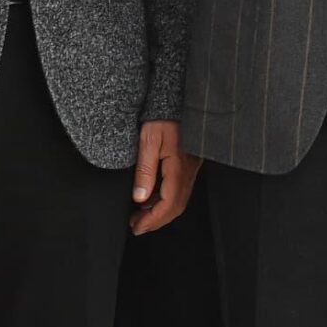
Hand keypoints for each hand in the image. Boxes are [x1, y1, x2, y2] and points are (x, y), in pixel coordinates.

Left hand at [129, 120, 200, 234]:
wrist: (175, 99)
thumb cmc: (162, 116)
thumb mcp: (148, 141)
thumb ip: (145, 171)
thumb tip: (140, 198)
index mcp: (179, 167)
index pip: (169, 204)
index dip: (153, 220)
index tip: (137, 228)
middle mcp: (188, 170)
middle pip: (176, 206)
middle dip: (156, 220)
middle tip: (137, 226)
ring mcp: (190, 167)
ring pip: (178, 199)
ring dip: (160, 211)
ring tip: (139, 215)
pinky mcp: (188, 163)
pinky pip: (178, 188)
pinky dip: (164, 198)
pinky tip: (150, 197)